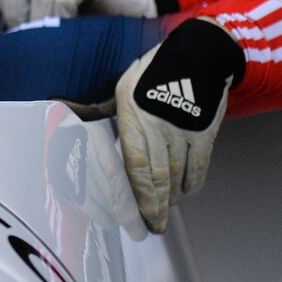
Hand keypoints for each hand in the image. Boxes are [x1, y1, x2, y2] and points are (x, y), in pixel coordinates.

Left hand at [0, 0, 157, 27]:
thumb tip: (4, 33)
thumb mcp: (52, 14)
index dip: (11, 9)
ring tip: (56, 37)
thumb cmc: (91, 20)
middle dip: (25, 18)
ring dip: (45, 23)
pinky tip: (73, 27)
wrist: (135, 16)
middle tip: (39, 38)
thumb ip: (30, 13)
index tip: (25, 30)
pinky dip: (63, 19)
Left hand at [113, 19, 241, 232]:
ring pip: (178, 175)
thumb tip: (76, 124)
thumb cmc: (153, 73)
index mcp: (133, 117)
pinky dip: (193, 183)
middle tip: (153, 227)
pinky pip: (199, 166)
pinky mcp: (205, 132)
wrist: (199, 54)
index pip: (133, 164)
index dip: (135, 193)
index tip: (132, 214)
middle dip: (155, 207)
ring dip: (173, 198)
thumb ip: (107, 113)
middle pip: (156, 177)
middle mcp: (158, 126)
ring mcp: (183, 130)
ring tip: (167, 213)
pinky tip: (186, 194)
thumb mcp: (123, 88)